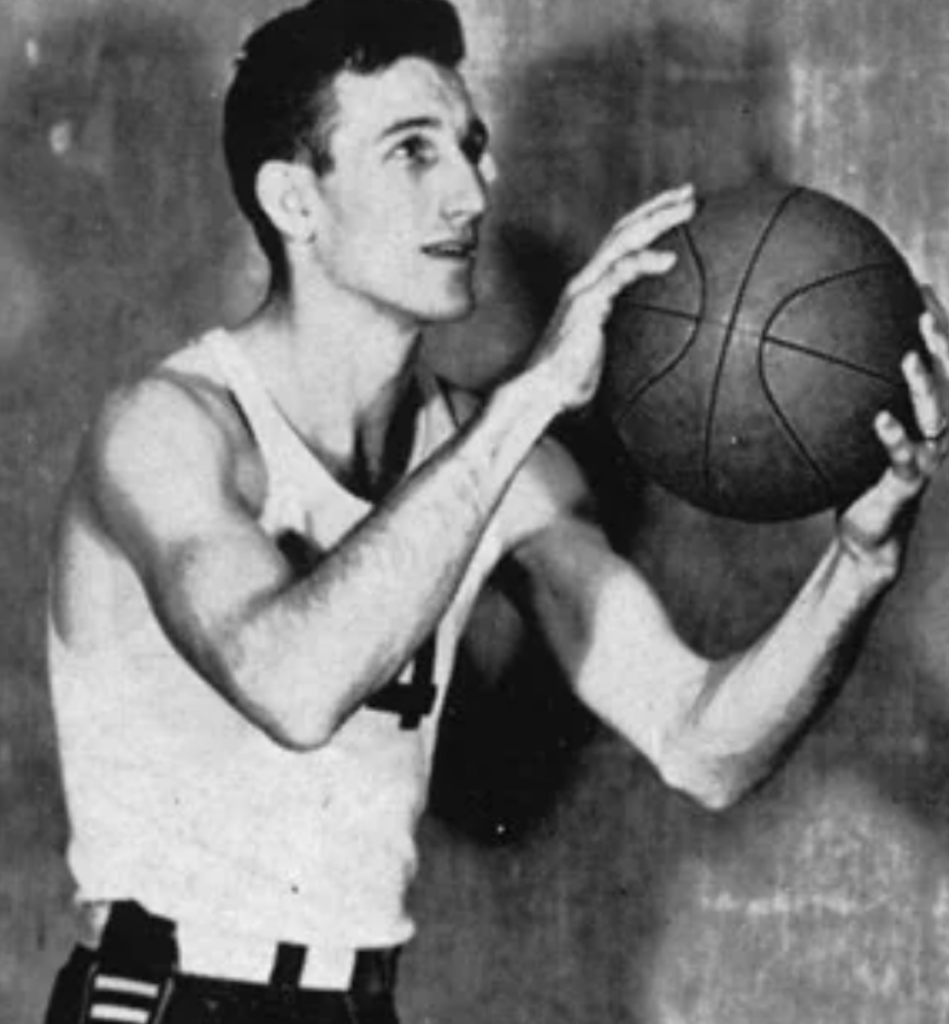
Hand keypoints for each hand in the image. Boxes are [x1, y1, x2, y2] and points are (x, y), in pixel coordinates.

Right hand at [526, 184, 695, 413]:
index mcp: (592, 287)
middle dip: (658, 207)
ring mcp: (584, 288)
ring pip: (622, 240)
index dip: (648, 220)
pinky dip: (643, 262)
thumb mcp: (608, 354)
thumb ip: (629, 341)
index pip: (622, 243)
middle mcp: (586, 279)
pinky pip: (617, 274)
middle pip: (624, 229)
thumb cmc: (572, 381)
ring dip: (656, 220)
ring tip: (687, 208)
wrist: (543, 392)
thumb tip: (667, 354)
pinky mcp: (584, 303)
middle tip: (691, 193)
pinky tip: (669, 260)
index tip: (680, 208)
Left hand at [837, 286, 948, 577]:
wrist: (864, 535)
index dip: (933, 323)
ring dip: (925, 384)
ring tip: (908, 357)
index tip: (918, 284)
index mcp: (917, 413)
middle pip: (946, 378)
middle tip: (922, 313)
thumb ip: (823, 406)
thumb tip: (778, 367)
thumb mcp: (837, 439)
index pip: (932, 361)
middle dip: (939, 344)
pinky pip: (905, 457)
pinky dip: (895, 436)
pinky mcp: (909, 483)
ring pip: (937, 413)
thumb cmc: (847, 480)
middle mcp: (929, 429)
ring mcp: (924, 456)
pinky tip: (880, 418)